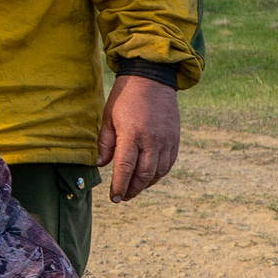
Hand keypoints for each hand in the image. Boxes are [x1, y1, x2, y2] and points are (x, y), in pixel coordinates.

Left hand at [99, 75, 180, 201]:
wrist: (151, 79)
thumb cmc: (125, 97)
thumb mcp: (108, 117)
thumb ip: (106, 142)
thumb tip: (102, 164)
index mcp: (132, 134)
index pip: (125, 167)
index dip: (119, 185)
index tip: (114, 197)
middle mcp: (152, 140)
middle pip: (144, 174)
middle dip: (132, 189)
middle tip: (122, 197)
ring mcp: (166, 141)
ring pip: (158, 172)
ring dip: (145, 185)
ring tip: (133, 189)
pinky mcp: (175, 139)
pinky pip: (168, 163)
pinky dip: (158, 174)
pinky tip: (148, 177)